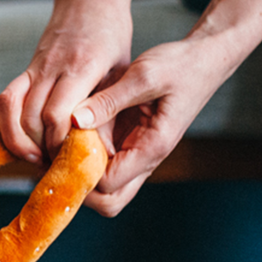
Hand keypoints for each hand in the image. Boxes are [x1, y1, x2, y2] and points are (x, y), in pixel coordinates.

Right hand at [0, 0, 146, 162]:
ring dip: (15, 139)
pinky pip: (0, 101)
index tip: (66, 156)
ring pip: (10, 109)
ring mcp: (33, 70)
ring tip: (29, 158)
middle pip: (31, 117)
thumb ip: (109, 110)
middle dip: (37, 147)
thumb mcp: (123, 72)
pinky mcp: (23, 75)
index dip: (56, 141)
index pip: (56, 114)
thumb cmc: (111, 40)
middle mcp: (51, 69)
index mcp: (81, 68)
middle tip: (51, 164)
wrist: (89, 0)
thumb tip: (103, 154)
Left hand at [74, 0, 261, 216]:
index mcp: (151, 148)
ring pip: (103, 190)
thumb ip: (109, 99)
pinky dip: (84, 158)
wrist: (203, 59)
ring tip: (61, 146)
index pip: (107, 185)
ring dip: (80, 174)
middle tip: (58, 159)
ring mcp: (136, 156)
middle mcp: (144, 160)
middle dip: (79, 189)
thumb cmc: (180, 65)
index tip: (61, 149)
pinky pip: (102, 166)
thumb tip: (74, 119)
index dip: (80, 173)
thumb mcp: (145, 74)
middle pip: (107, 202)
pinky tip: (69, 136)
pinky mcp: (128, 147)